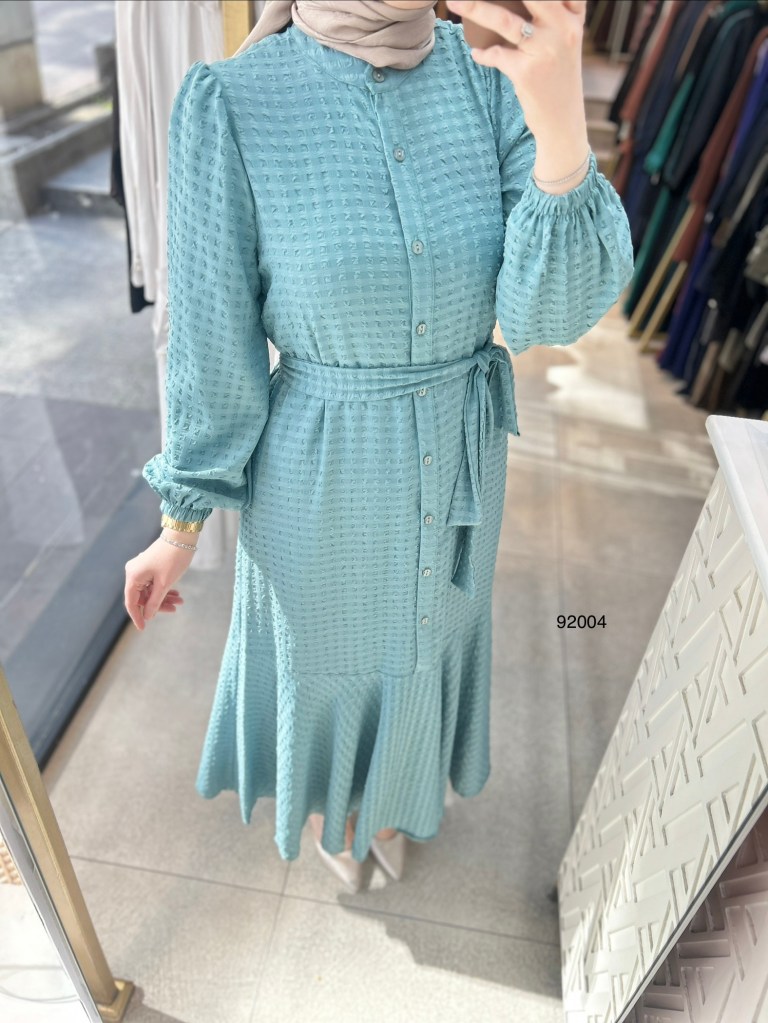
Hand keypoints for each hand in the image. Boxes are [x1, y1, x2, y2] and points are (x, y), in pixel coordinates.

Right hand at [124, 535, 192, 630]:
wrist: (182, 536)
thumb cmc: (173, 559)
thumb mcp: (164, 584)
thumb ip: (154, 602)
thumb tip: (147, 615)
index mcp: (133, 576)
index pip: (131, 602)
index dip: (137, 617)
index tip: (143, 629)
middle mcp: (134, 572)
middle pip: (142, 597)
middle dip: (158, 605)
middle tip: (175, 609)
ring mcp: (141, 569)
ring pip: (150, 590)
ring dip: (164, 597)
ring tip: (180, 601)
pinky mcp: (149, 566)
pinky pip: (153, 583)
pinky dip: (164, 589)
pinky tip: (177, 594)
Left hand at [445, 0, 587, 144]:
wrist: (563, 120)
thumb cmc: (559, 78)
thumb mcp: (565, 42)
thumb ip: (552, 17)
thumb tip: (512, 3)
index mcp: (572, 18)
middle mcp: (563, 30)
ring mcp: (545, 51)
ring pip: (505, 22)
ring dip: (475, 9)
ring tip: (455, 3)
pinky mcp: (527, 73)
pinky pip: (497, 56)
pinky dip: (483, 55)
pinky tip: (477, 54)